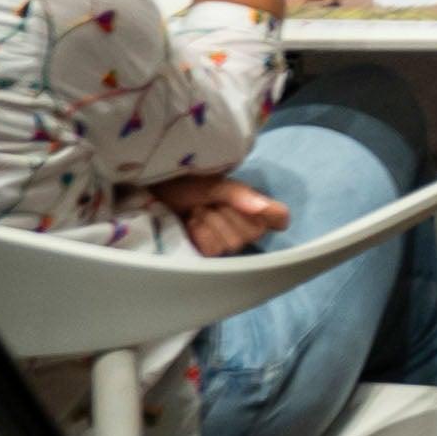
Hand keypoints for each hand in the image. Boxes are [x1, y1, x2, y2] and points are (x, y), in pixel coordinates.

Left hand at [143, 174, 288, 257]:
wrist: (156, 193)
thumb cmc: (187, 183)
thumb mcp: (215, 184)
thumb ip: (241, 195)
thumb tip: (264, 208)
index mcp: (253, 206)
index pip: (281, 217)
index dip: (272, 214)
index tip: (252, 205)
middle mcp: (245, 225)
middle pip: (254, 232)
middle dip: (227, 214)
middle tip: (210, 202)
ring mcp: (227, 240)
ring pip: (233, 243)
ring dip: (209, 223)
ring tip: (196, 210)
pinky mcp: (208, 251)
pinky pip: (214, 250)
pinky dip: (199, 234)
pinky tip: (191, 224)